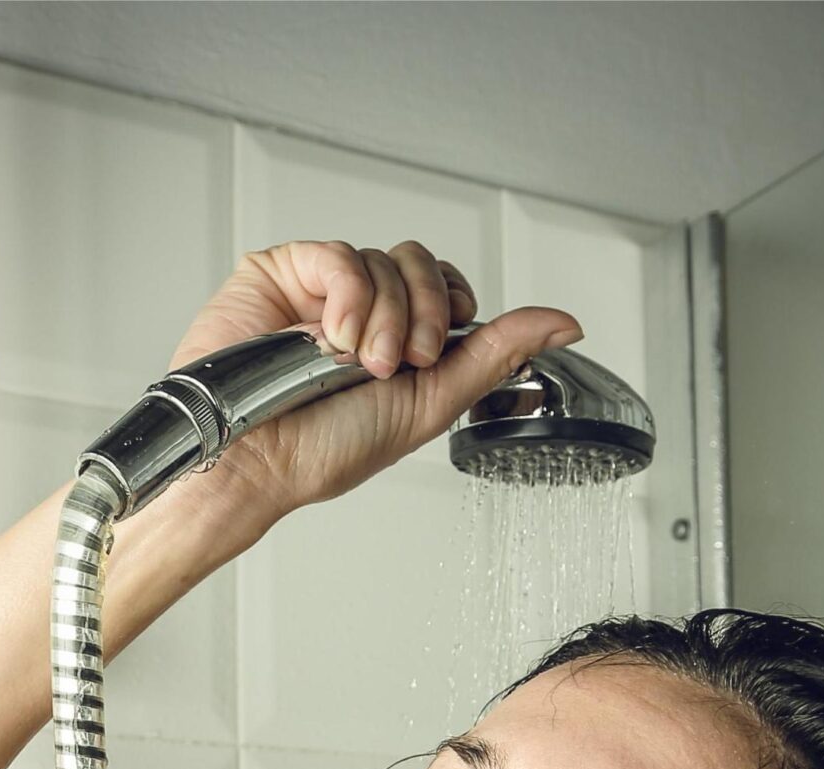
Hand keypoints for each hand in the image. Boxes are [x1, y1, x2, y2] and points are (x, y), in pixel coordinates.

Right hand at [163, 240, 581, 540]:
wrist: (257, 461)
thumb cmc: (326, 448)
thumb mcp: (432, 402)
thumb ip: (498, 353)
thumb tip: (566, 323)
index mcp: (399, 340)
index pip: (448, 285)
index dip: (454, 305)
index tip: (436, 352)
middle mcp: (361, 311)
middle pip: (421, 262)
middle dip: (425, 312)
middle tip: (400, 361)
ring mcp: (319, 290)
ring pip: (383, 260)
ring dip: (383, 317)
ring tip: (355, 362)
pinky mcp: (279, 273)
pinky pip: (338, 252)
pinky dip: (347, 293)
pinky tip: (330, 335)